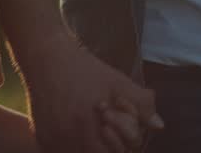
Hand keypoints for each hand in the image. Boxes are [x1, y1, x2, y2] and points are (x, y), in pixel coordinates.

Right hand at [20, 40, 162, 152]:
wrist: (46, 57)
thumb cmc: (84, 69)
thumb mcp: (117, 82)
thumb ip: (141, 105)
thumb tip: (159, 125)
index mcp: (89, 128)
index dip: (122, 142)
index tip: (115, 125)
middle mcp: (68, 139)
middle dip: (107, 146)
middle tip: (106, 126)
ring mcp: (53, 141)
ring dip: (89, 146)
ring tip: (92, 127)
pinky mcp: (42, 138)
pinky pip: (60, 150)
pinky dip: (71, 145)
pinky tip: (75, 128)